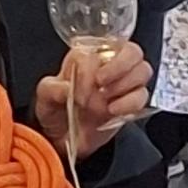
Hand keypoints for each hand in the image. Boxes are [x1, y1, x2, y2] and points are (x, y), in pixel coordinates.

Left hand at [36, 39, 152, 161]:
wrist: (62, 139)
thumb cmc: (54, 110)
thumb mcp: (44, 95)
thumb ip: (54, 88)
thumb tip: (69, 89)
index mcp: (87, 55)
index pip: (100, 48)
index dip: (91, 68)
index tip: (78, 88)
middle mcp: (108, 65)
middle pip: (132, 51)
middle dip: (119, 67)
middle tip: (102, 83)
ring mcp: (122, 84)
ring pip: (143, 71)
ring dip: (125, 85)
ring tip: (106, 100)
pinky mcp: (130, 103)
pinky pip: (143, 96)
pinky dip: (131, 103)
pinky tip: (114, 111)